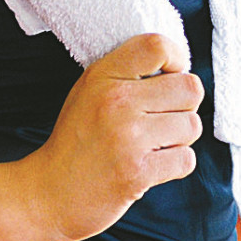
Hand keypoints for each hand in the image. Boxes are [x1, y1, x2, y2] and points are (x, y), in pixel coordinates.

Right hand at [19, 33, 203, 240]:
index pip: (158, 46)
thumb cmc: (76, 140)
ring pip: (192, 125)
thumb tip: (177, 68)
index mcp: (104, 76)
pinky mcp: (137, 173)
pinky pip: (186, 159)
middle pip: (190, 88)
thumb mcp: (89, 91)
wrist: (48, 194)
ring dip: (180, 138)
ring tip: (154, 144)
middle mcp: (117, 102)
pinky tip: (153, 165)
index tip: (171, 75)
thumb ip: (126, 73)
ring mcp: (128, 138)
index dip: (178, 59)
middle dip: (184, 105)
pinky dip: (176, 164)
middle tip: (164, 118)